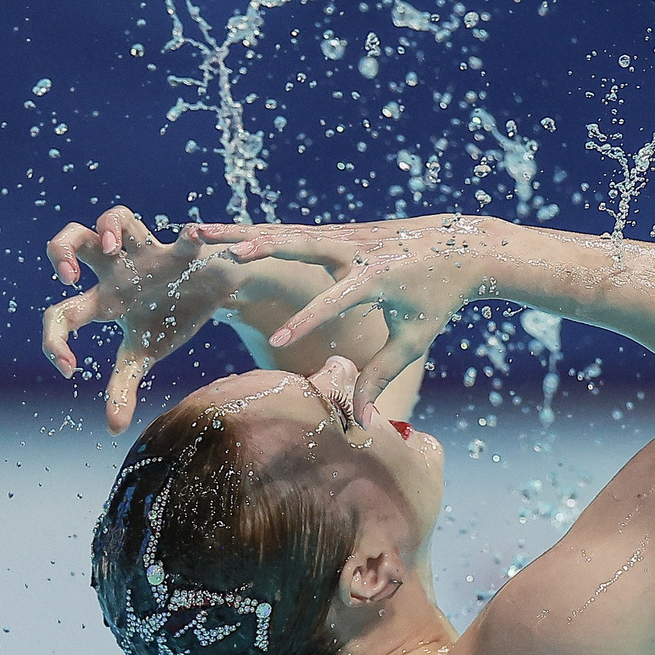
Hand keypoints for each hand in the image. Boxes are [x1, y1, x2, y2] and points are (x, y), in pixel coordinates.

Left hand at [41, 207, 237, 431]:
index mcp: (102, 300)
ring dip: (109, 226)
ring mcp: (146, 254)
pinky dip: (187, 239)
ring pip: (114, 217)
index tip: (68, 367)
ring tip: (113, 246)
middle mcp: (116, 270)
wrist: (210, 292)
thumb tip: (112, 428)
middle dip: (60, 251)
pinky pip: (183, 237)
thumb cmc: (169, 316)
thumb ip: (123, 387)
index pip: (61, 313)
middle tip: (70, 279)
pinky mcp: (182, 250)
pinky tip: (191, 241)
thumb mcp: (143, 354)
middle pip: (73, 238)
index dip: (54, 340)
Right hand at [194, 215, 502, 422]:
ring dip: (238, 232)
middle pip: (298, 246)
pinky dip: (253, 232)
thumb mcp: (413, 340)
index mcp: (377, 275)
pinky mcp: (337, 231)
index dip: (310, 322)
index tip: (280, 341)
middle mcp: (355, 248)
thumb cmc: (437, 300)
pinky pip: (289, 233)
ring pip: (284, 233)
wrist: (462, 245)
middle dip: (258, 249)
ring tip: (193, 234)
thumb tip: (359, 422)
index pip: (337, 301)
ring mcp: (344, 234)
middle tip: (219, 253)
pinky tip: (217, 235)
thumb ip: (381, 377)